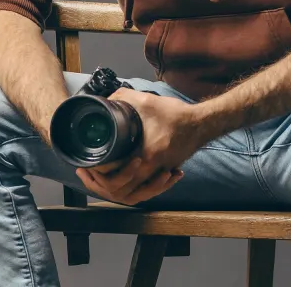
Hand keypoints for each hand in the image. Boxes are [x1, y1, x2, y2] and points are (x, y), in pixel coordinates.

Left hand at [74, 88, 204, 205]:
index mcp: (146, 156)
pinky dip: (133, 185)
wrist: (202, 123)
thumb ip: (124, 97)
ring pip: (134, 192)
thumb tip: (107, 98)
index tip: (88, 164)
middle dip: (102, 184)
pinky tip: (122, 178)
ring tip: (100, 176)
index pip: (117, 176)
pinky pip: (145, 187)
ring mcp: (160, 173)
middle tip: (89, 172)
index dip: (100, 172)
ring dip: (117, 187)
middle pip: (122, 190)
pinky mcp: (164, 172)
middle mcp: (153, 169)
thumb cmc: (176, 114)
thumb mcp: (146, 101)